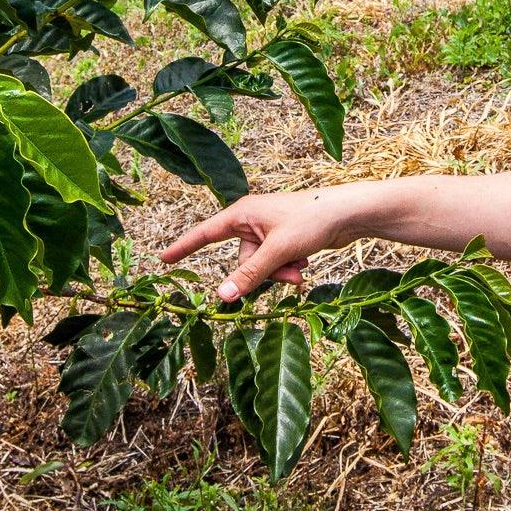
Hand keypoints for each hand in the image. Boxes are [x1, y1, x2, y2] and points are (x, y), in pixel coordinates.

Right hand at [159, 183, 371, 301]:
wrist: (349, 213)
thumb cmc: (312, 220)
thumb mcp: (278, 250)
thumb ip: (249, 275)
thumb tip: (221, 298)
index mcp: (243, 213)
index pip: (205, 233)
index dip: (184, 247)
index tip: (162, 259)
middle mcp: (253, 220)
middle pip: (242, 260)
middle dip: (262, 272)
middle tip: (287, 269)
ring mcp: (269, 231)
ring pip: (261, 266)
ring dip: (279, 272)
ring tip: (301, 265)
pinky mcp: (285, 240)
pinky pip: (276, 264)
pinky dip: (289, 267)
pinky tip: (306, 260)